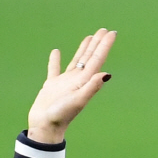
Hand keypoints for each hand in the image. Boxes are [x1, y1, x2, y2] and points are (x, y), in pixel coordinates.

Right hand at [27, 28, 116, 143]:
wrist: (46, 127)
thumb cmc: (61, 115)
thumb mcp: (78, 100)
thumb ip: (92, 87)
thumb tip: (106, 74)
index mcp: (84, 82)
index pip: (97, 60)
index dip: (104, 46)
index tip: (112, 33)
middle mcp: (77, 81)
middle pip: (90, 58)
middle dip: (97, 44)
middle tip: (104, 30)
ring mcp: (65, 83)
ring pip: (77, 61)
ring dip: (83, 49)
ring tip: (89, 37)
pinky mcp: (52, 86)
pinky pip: (55, 69)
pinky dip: (55, 60)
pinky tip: (56, 52)